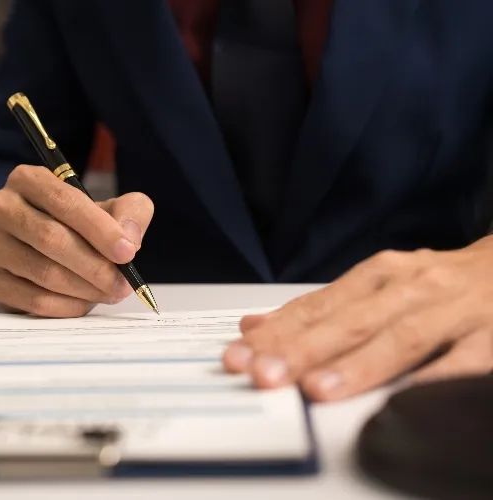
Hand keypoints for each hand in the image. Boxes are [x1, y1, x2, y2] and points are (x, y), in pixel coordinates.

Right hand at [0, 164, 153, 317]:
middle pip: (51, 238)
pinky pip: (32, 299)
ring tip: (108, 293)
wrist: (39, 246)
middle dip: (95, 265)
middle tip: (122, 283)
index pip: (65, 202)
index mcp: (27, 179)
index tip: (127, 253)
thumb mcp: (108, 207)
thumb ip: (129, 213)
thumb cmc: (76, 224)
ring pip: (43, 272)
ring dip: (84, 289)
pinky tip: (85, 303)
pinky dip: (66, 306)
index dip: (100, 229)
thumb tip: (129, 240)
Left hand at [222, 241, 492, 401]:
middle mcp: (410, 287)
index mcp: (379, 276)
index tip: (240, 353)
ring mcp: (453, 310)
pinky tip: (405, 399)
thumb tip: (254, 325)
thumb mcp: (378, 285)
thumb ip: (321, 308)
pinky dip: (434, 378)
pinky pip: (463, 360)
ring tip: (317, 388)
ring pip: (399, 337)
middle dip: (302, 349)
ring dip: (356, 364)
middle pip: (349, 321)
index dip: (277, 332)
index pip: (318, 307)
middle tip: (264, 373)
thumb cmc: (439, 284)